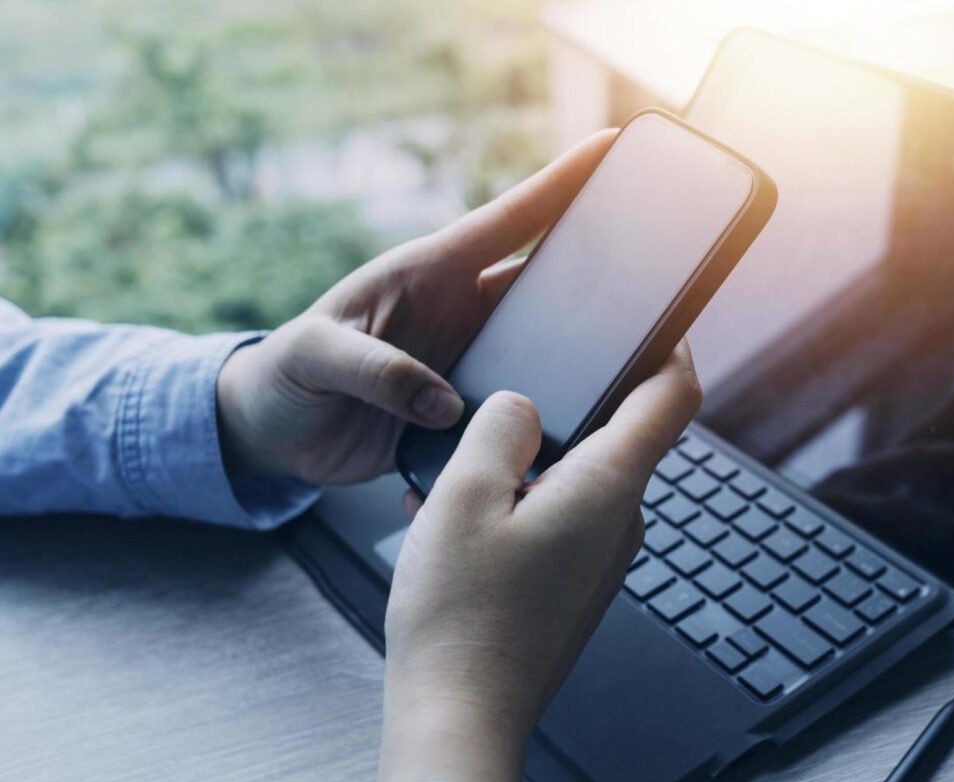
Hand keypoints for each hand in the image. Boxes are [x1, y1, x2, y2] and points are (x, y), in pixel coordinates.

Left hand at [215, 132, 612, 484]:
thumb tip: (445, 402)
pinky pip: (521, 403)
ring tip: (629, 360)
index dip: (561, 183)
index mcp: (427, 273)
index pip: (508, 220)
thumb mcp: (315, 357)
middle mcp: (459, 310)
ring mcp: (468, 356)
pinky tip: (574, 420)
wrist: (273, 435)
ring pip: (544, 344)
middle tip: (655, 271)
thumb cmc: (284, 376)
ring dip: (579, 351)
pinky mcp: (468, 407)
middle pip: (545, 282)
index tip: (611, 149)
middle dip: (600, 271)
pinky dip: (547, 410)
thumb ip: (375, 370)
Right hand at [376, 342, 700, 781]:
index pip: (673, 395)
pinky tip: (461, 522)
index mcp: (609, 486)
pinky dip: (519, 504)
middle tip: (508, 396)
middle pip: (620, 433)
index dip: (671, 346)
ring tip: (461, 474)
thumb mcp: (463, 495)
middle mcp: (621, 522)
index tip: (653, 319)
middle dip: (567, 405)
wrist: (459, 715)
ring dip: (528, 461)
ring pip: (579, 478)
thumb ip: (499, 427)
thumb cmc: (461, 616)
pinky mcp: (576, 586)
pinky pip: (560, 520)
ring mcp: (602, 559)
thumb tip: (521, 404)